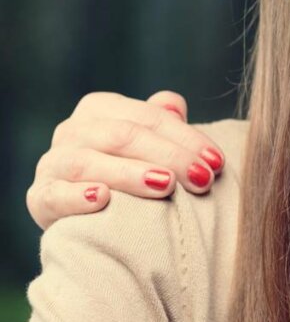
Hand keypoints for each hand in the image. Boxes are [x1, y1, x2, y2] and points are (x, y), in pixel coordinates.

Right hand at [27, 90, 224, 229]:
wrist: (90, 216)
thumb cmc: (131, 170)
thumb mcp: (149, 143)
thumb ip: (162, 121)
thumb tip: (173, 105)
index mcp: (100, 109)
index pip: (149, 118)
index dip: (187, 138)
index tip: (217, 161)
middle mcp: (72, 130)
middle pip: (124, 136)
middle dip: (169, 156)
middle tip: (202, 178)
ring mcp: (52, 163)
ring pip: (89, 162)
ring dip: (130, 173)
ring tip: (165, 185)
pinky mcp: (40, 197)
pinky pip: (55, 195)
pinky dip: (77, 197)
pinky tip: (102, 200)